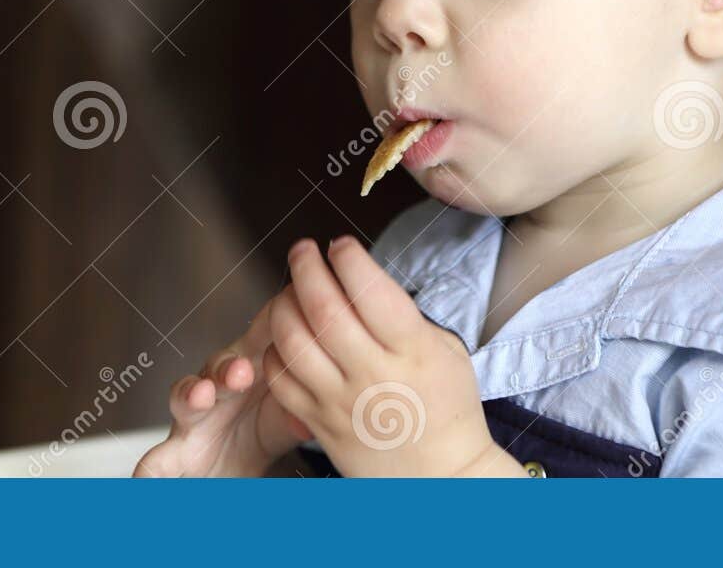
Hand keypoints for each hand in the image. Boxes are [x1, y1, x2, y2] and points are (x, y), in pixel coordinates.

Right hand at [133, 303, 307, 476]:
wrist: (227, 476)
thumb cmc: (258, 431)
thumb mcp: (285, 421)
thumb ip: (298, 414)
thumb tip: (310, 420)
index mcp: (247, 369)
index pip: (257, 341)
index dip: (267, 328)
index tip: (281, 315)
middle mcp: (215, 387)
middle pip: (218, 366)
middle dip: (227, 367)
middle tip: (241, 372)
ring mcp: (191, 419)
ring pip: (184, 397)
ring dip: (191, 394)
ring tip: (200, 396)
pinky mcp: (173, 455)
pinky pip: (156, 461)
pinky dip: (151, 470)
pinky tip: (147, 478)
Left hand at [262, 236, 527, 476]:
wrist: (442, 477)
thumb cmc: (447, 405)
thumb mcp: (446, 350)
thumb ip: (405, 315)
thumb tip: (362, 276)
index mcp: (412, 351)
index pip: (371, 292)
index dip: (349, 259)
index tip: (340, 245)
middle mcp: (373, 374)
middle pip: (324, 309)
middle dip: (306, 267)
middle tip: (302, 250)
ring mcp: (341, 402)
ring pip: (293, 341)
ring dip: (283, 304)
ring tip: (290, 291)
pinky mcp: (320, 424)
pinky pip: (281, 380)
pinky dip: (274, 351)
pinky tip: (286, 338)